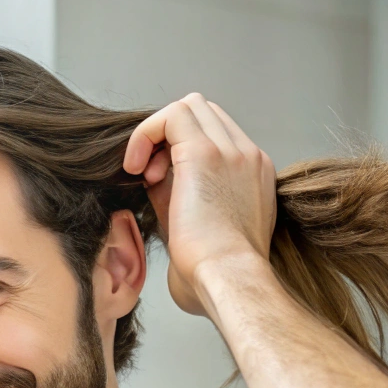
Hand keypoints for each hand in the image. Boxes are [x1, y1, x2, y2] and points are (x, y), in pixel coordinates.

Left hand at [123, 93, 275, 316]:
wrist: (227, 280)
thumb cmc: (210, 273)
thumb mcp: (194, 228)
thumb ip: (178, 196)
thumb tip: (153, 177)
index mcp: (252, 176)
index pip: (215, 134)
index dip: (179, 149)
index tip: (159, 183)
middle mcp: (248, 157)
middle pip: (204, 113)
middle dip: (168, 137)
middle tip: (151, 178)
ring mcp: (233, 151)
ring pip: (189, 107)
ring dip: (157, 134)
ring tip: (145, 175)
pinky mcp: (206, 153)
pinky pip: (170, 116)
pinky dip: (145, 134)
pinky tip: (135, 169)